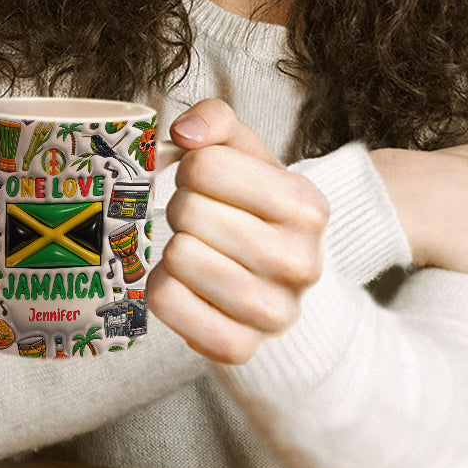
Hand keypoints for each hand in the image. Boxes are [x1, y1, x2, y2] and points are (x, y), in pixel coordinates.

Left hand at [146, 99, 327, 364]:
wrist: (276, 280)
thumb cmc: (250, 206)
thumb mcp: (243, 152)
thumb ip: (215, 119)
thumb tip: (185, 132)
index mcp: (306, 205)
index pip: (204, 165)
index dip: (191, 168)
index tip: (206, 182)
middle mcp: (301, 262)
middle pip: (187, 212)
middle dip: (181, 208)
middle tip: (200, 220)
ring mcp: (274, 313)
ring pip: (177, 258)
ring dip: (173, 248)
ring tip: (196, 250)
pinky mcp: (239, 348)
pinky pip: (166, 302)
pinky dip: (162, 288)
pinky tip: (186, 284)